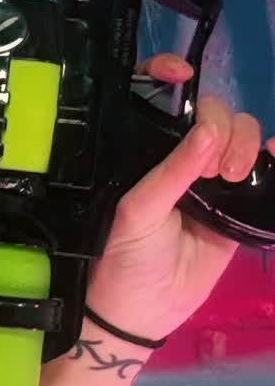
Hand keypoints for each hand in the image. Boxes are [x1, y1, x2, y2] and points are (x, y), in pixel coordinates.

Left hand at [87, 54, 274, 341]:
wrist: (142, 312)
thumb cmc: (126, 256)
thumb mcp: (139, 210)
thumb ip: (174, 170)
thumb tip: (211, 130)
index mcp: (144, 151)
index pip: (160, 98)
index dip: (168, 74)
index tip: (182, 73)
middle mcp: (178, 157)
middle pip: (213, 114)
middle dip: (221, 125)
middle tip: (214, 169)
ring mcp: (211, 179)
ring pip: (241, 136)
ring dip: (245, 142)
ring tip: (232, 177)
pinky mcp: (238, 203)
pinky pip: (264, 170)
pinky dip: (274, 156)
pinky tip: (274, 155)